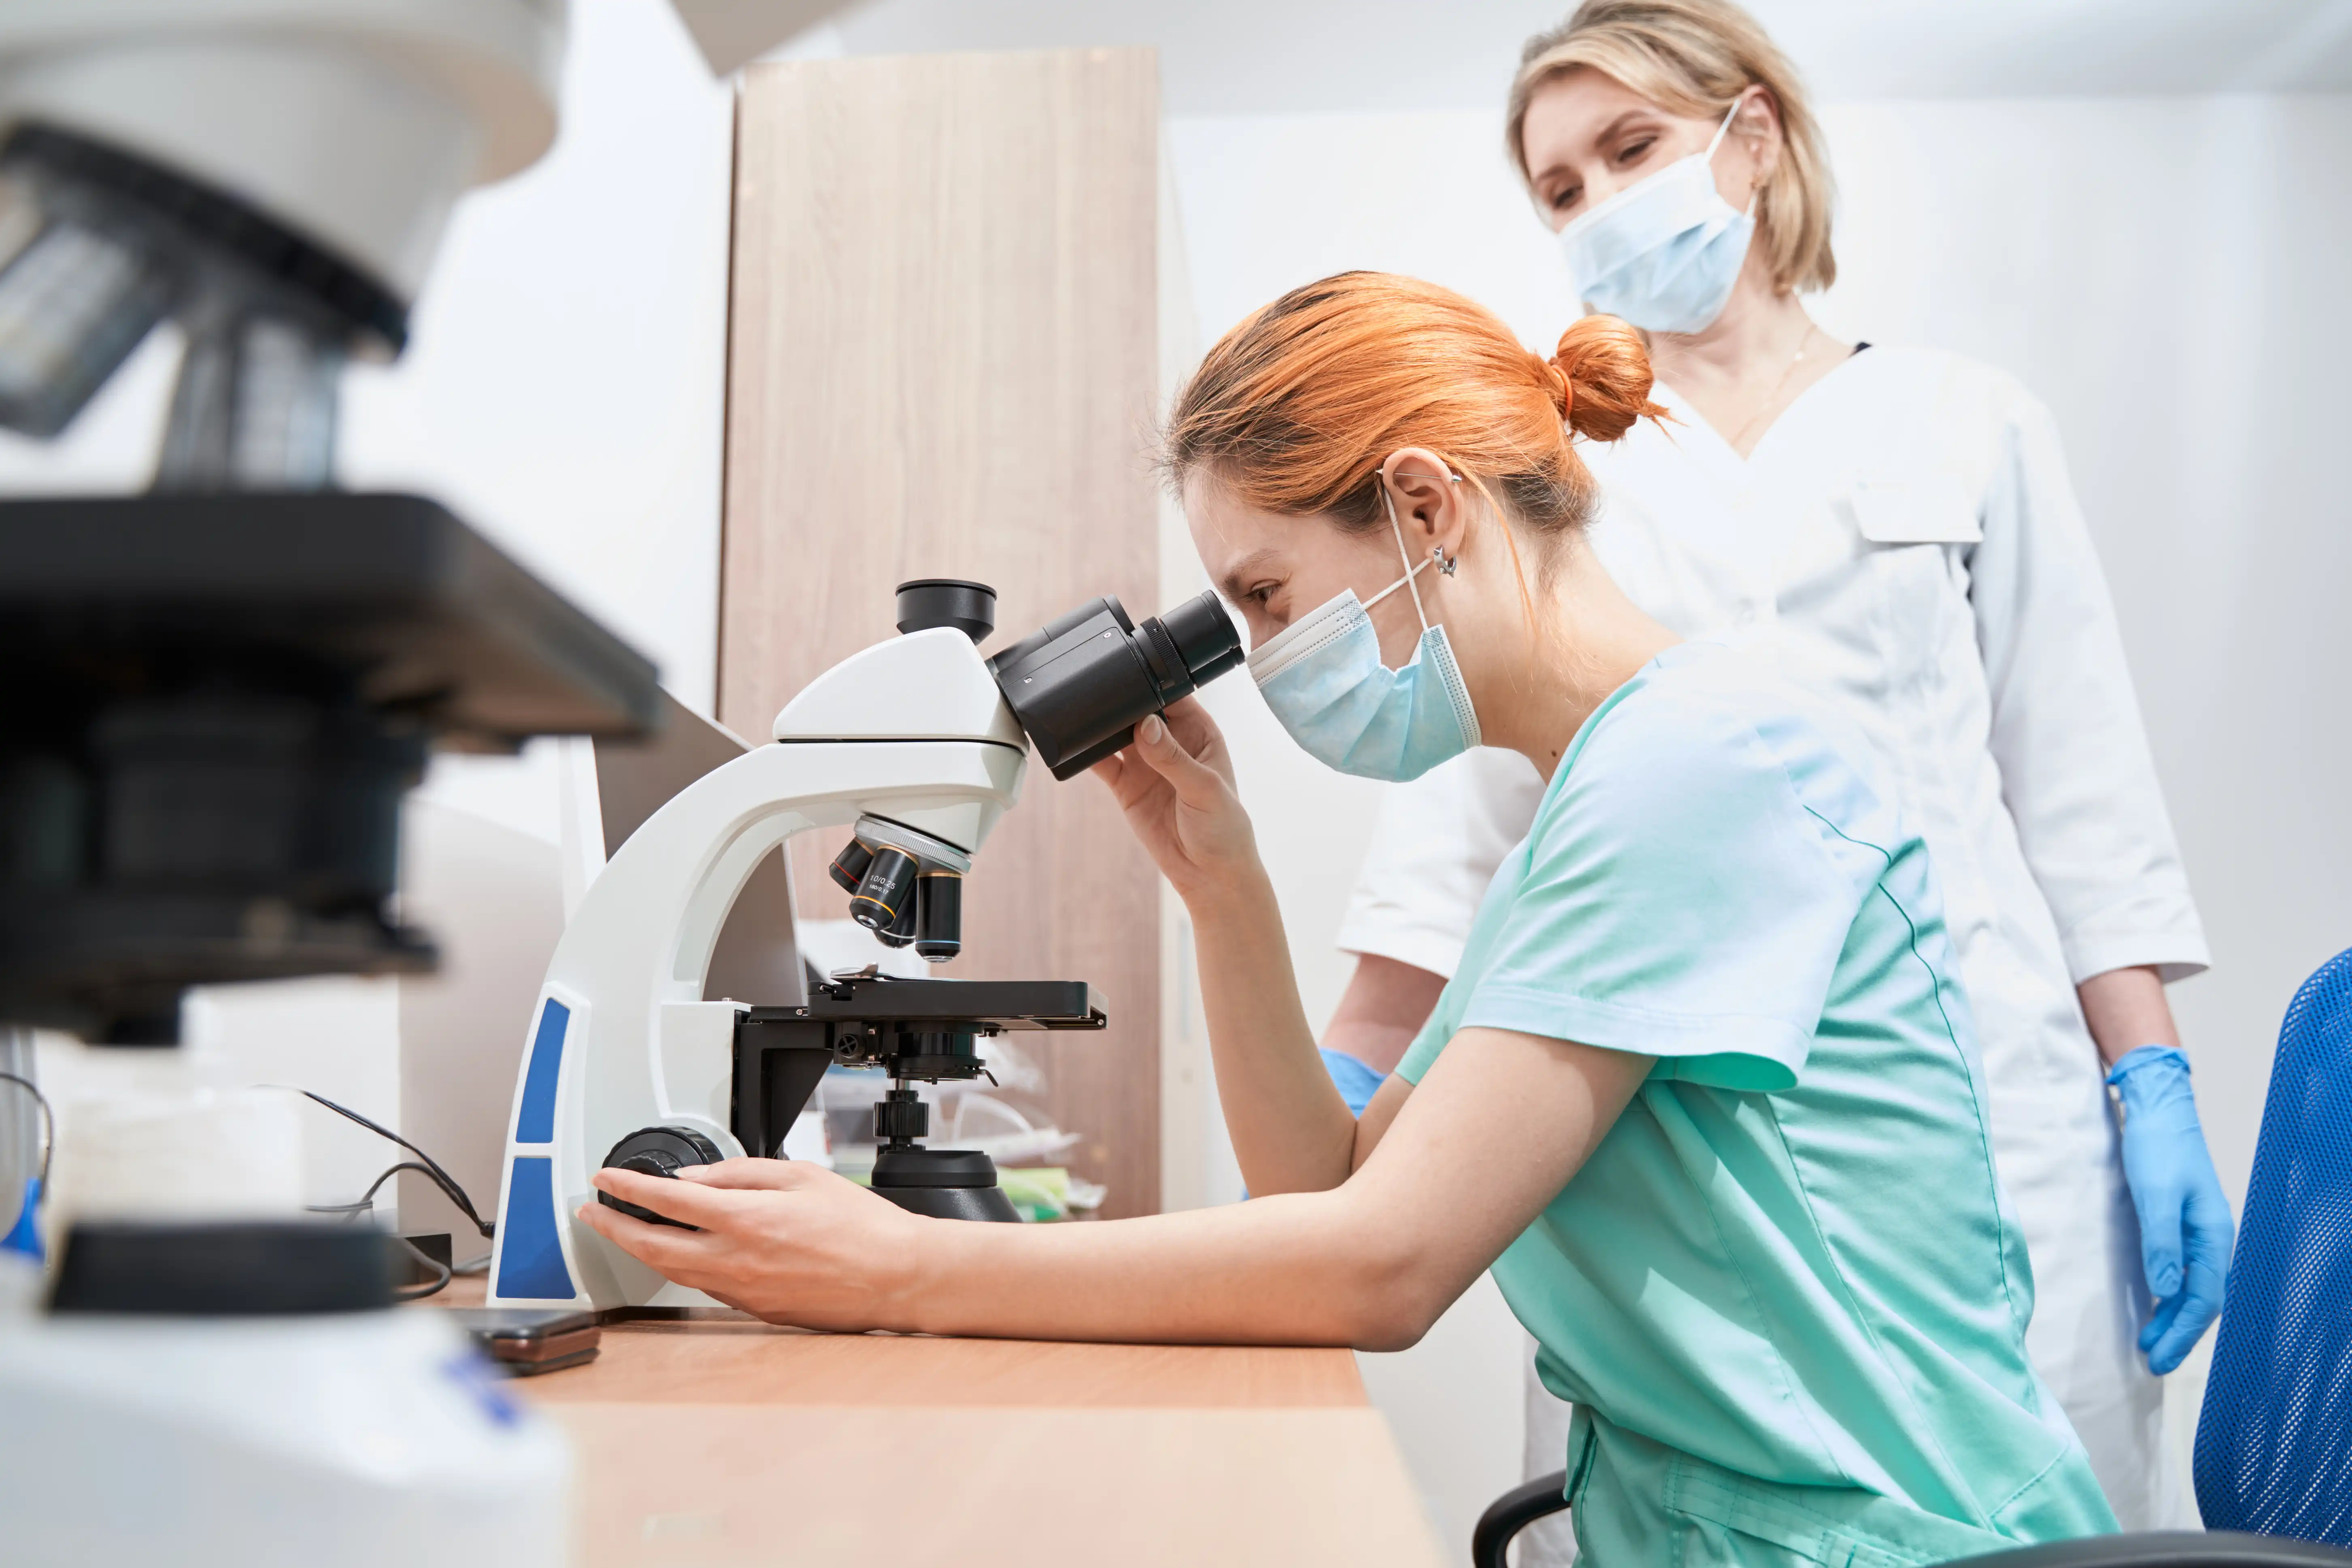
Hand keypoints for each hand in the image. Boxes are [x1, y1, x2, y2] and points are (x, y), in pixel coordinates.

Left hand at [578, 1158, 928, 1328]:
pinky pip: (705, 1286)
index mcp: (745, 1219)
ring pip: (672, 1271)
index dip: (628, 1188)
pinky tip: (682, 1254)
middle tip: (591, 1213)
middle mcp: (735, 1260)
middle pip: (652, 1247)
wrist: (893, 1276)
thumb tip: (695, 1179)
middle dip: (614, 1228)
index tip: (605, 1179)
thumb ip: (741, 1174)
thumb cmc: (859, 1225)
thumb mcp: (800, 1176)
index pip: (667, 1200)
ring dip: (642, 1250)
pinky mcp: (753, 1309)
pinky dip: (682, 1267)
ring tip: (625, 1232)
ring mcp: (741, 1291)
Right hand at [1091, 696, 1259, 900]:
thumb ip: (1174, 758)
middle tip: (1095, 688)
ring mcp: (1146, 763)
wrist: (1209, 874)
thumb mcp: (1204, 789)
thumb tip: (1145, 725)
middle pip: (1139, 709)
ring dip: (1100, 723)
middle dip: (1119, 699)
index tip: (1128, 670)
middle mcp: (1170, 741)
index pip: (1171, 694)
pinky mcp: (1126, 785)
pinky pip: (1102, 762)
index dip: (1151, 681)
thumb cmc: (1224, 828)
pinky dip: (1086, 753)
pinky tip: (1072, 744)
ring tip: (1079, 711)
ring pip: (1116, 732)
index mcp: (1199, 731)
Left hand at [2108, 1045, 2233, 1374]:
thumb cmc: (2158, 1147)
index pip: (2204, 1298)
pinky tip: (2155, 1306)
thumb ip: (2162, 1241)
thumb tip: (2166, 1289)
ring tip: (2150, 1344)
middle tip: (2153, 1363)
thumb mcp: (2157, 1194)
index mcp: (2213, 1235)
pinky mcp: (2180, 1223)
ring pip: (2192, 1288)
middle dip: (2180, 1334)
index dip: (2182, 1331)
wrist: (2157, 1108)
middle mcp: (2211, 1238)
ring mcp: (2197, 1232)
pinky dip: (2169, 1294)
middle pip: (2202, 1300)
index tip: (2158, 1357)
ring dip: (2173, 1317)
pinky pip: (2181, 1271)